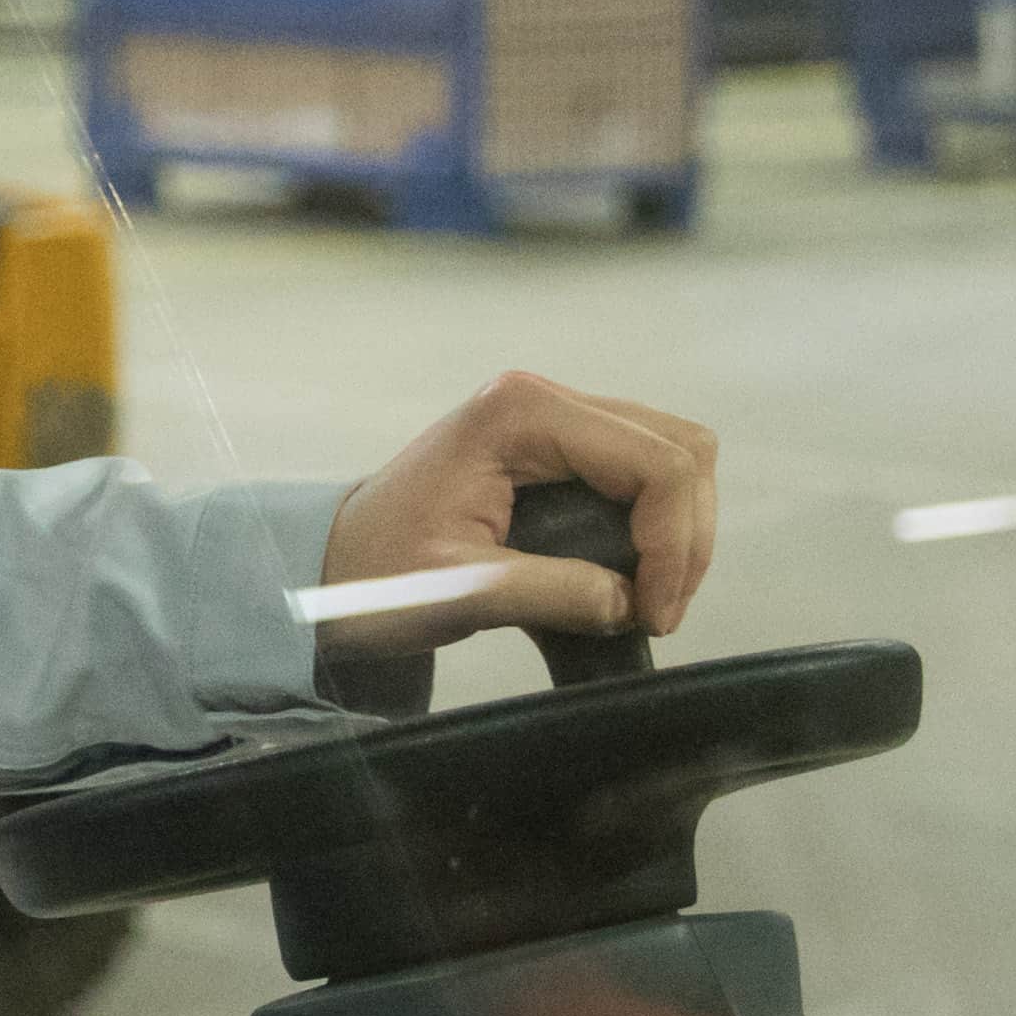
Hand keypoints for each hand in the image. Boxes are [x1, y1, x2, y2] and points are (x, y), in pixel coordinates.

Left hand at [316, 367, 719, 660]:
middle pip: (680, 450)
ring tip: (647, 601)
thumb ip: (549, 592)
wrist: (330, 565)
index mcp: (519, 415)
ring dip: (678, 534)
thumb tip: (628, 602)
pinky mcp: (558, 453)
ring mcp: (553, 422)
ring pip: (673, 459)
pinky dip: (656, 529)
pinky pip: (642, 477)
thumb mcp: (456, 590)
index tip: (652, 613)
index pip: (655, 463)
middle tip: (657, 611)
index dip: (674, 544)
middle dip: (686, 538)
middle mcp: (542, 402)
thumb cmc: (374, 572)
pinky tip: (630, 582)